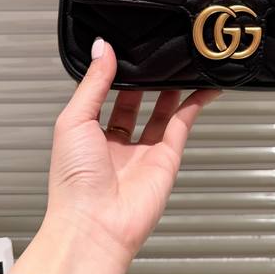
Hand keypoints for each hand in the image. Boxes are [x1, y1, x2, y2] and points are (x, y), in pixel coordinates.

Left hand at [11, 37, 219, 273]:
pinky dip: (194, 104)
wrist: (94, 225)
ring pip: (162, 111)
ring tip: (179, 63)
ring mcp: (143, 151)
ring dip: (171, 88)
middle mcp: (115, 143)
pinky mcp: (167, 158)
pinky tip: (202, 86)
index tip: (125, 48)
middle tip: (155, 53)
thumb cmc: (73, 182)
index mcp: (87, 134)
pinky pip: (183, 124)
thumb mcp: (74, 120)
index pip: (104, 95)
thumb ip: (93, 83)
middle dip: (144, 79)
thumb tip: (102, 49)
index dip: (115, 73)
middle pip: (135, 102)